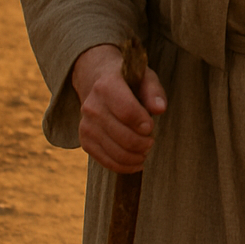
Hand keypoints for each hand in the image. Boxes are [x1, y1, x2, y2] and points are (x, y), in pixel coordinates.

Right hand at [71, 43, 167, 173]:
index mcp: (106, 86)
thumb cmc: (128, 80)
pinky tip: (136, 162)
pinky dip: (124, 166)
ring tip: (145, 151)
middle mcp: (92, 107)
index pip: (127, 111)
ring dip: (135, 157)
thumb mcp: (144, 77)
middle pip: (123, 136)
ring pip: (115, 152)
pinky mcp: (85, 141)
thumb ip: (154, 92)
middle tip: (151, 141)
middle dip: (143, 143)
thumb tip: (160, 109)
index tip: (151, 127)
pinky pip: (105, 161)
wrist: (97, 81)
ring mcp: (86, 125)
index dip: (143, 124)